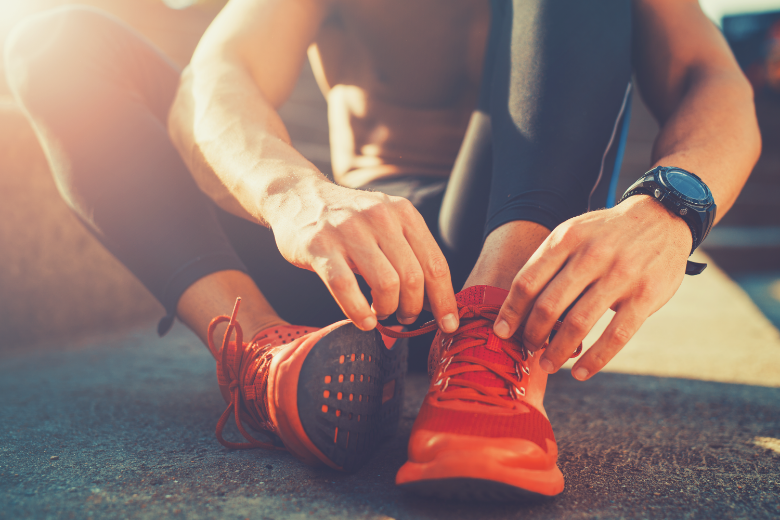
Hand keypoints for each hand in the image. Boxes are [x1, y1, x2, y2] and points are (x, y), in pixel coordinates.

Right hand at [269, 180, 458, 331]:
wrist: (297, 196)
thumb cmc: (348, 221)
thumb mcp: (385, 223)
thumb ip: (409, 253)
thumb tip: (434, 301)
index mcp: (403, 212)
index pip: (435, 263)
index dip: (445, 300)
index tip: (449, 325)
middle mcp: (379, 217)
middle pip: (413, 277)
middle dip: (413, 308)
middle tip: (405, 317)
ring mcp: (348, 230)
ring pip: (386, 284)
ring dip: (387, 309)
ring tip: (381, 313)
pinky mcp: (319, 245)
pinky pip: (345, 287)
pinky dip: (358, 312)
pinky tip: (363, 320)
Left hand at [493, 195, 691, 379]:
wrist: (662, 217)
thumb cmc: (606, 234)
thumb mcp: (574, 232)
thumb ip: (549, 263)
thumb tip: (519, 307)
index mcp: (566, 239)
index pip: (527, 281)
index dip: (511, 311)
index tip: (501, 332)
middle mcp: (591, 255)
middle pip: (548, 306)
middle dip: (532, 334)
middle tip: (528, 348)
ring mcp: (620, 275)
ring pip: (578, 324)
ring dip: (557, 352)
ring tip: (548, 365)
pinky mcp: (646, 295)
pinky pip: (615, 336)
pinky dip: (595, 360)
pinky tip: (581, 373)